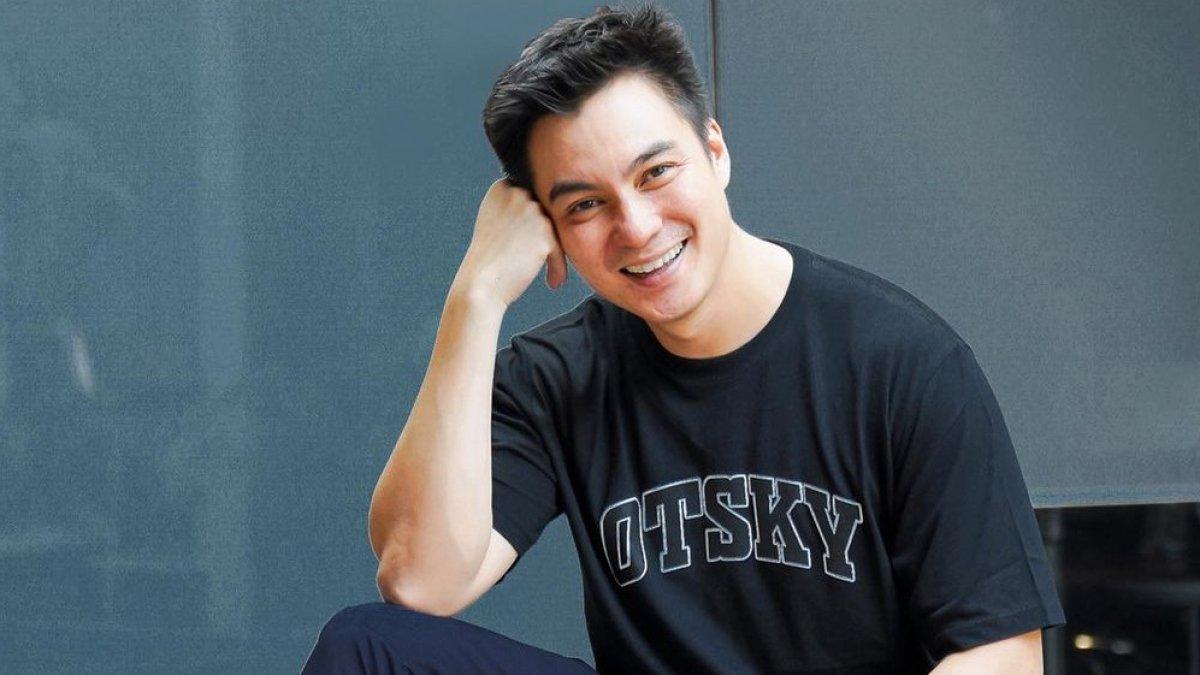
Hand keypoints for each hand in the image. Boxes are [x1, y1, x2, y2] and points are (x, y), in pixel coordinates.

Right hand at [452, 178, 569, 307]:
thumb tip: (540, 207)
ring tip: (549, 275)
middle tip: (542, 260)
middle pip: (545, 213)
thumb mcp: (494, 222)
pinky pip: (560, 250)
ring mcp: (531, 211)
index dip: (532, 223)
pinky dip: (558, 267)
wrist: (479, 284)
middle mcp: (517, 194)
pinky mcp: (545, 232)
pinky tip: (553, 282)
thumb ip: (514, 209)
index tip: (527, 244)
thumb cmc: (487, 259)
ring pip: (555, 231)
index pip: (530, 198)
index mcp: (502, 188)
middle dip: (546, 237)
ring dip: (554, 254)